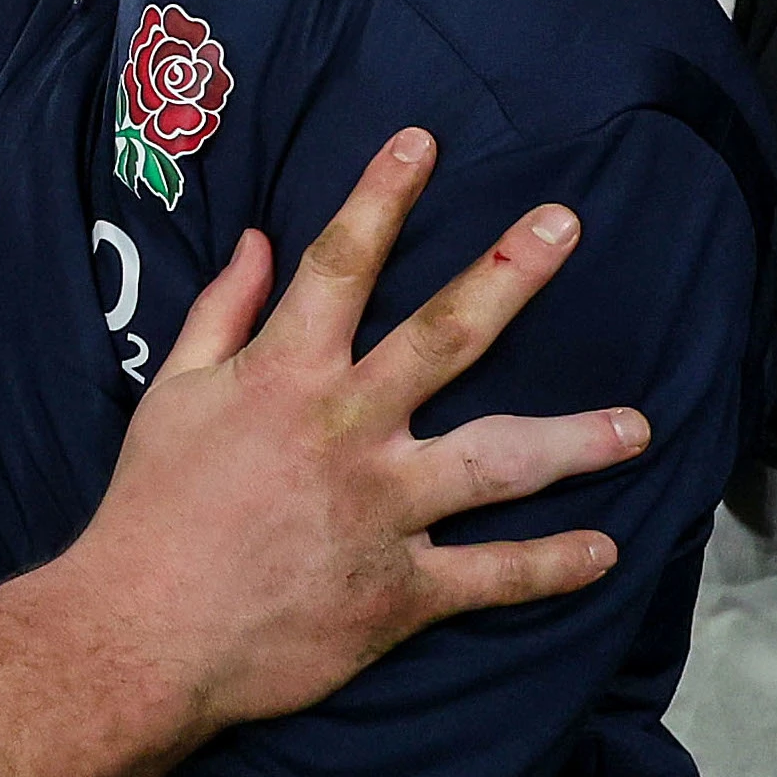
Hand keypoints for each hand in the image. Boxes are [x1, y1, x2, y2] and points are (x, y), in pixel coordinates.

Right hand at [66, 129, 633, 730]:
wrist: (141, 635)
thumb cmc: (150, 509)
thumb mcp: (172, 395)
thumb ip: (221, 313)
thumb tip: (259, 239)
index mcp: (286, 376)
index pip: (338, 264)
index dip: (380, 197)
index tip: (423, 141)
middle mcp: (348, 430)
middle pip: (445, 337)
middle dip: (509, 276)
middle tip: (564, 224)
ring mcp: (382, 512)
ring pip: (497, 465)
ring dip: (572, 442)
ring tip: (636, 428)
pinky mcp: (398, 592)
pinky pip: (490, 576)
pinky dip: (549, 567)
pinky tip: (604, 552)